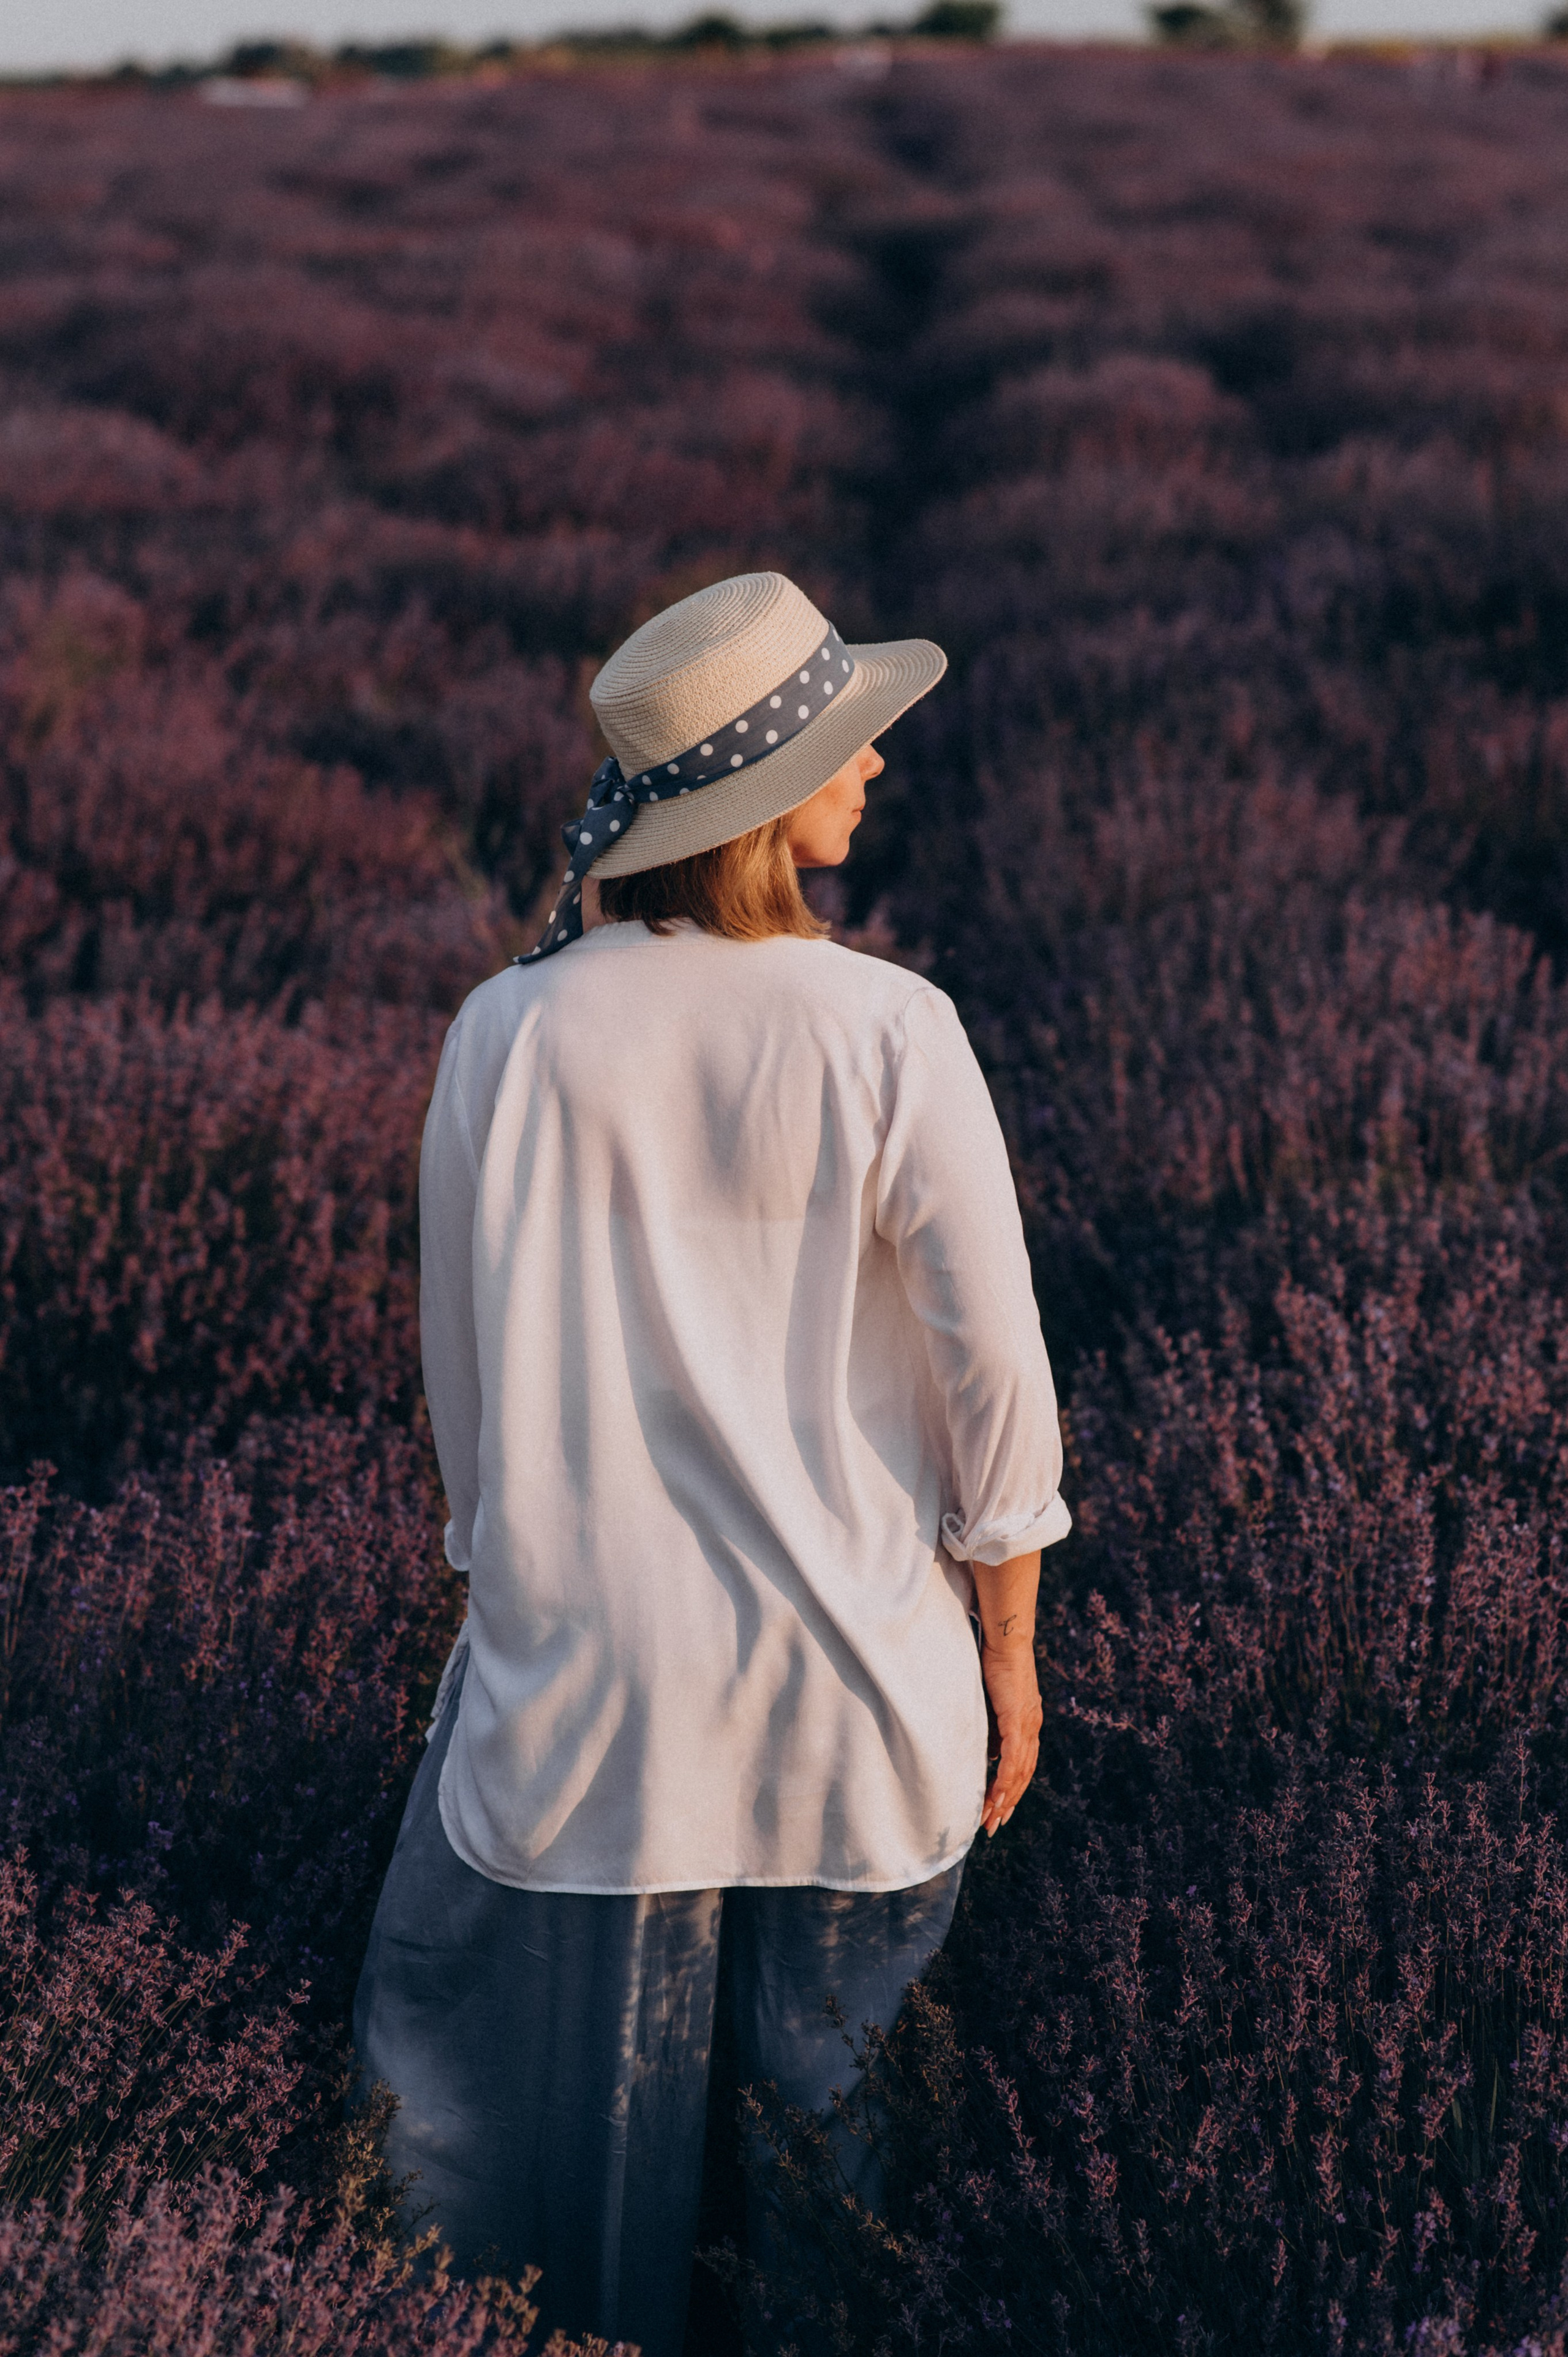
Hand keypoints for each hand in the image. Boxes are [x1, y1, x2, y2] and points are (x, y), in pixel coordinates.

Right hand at [979, 1639, 1042, 1837]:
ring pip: (1018, 1773)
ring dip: (1003, 1799)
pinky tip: (995, 1798)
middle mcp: (1031, 1729)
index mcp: (1027, 1724)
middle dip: (1007, 1803)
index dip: (1011, 1789)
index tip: (998, 1809)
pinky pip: (1012, 1760)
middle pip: (1022, 1776)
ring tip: (990, 1819)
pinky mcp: (1017, 1721)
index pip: (1021, 1765)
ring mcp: (1027, 1726)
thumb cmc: (995, 1663)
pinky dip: (1004, 1781)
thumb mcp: (992, 1700)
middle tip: (993, 1826)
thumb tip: (985, 1748)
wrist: (1006, 1640)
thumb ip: (991, 1723)